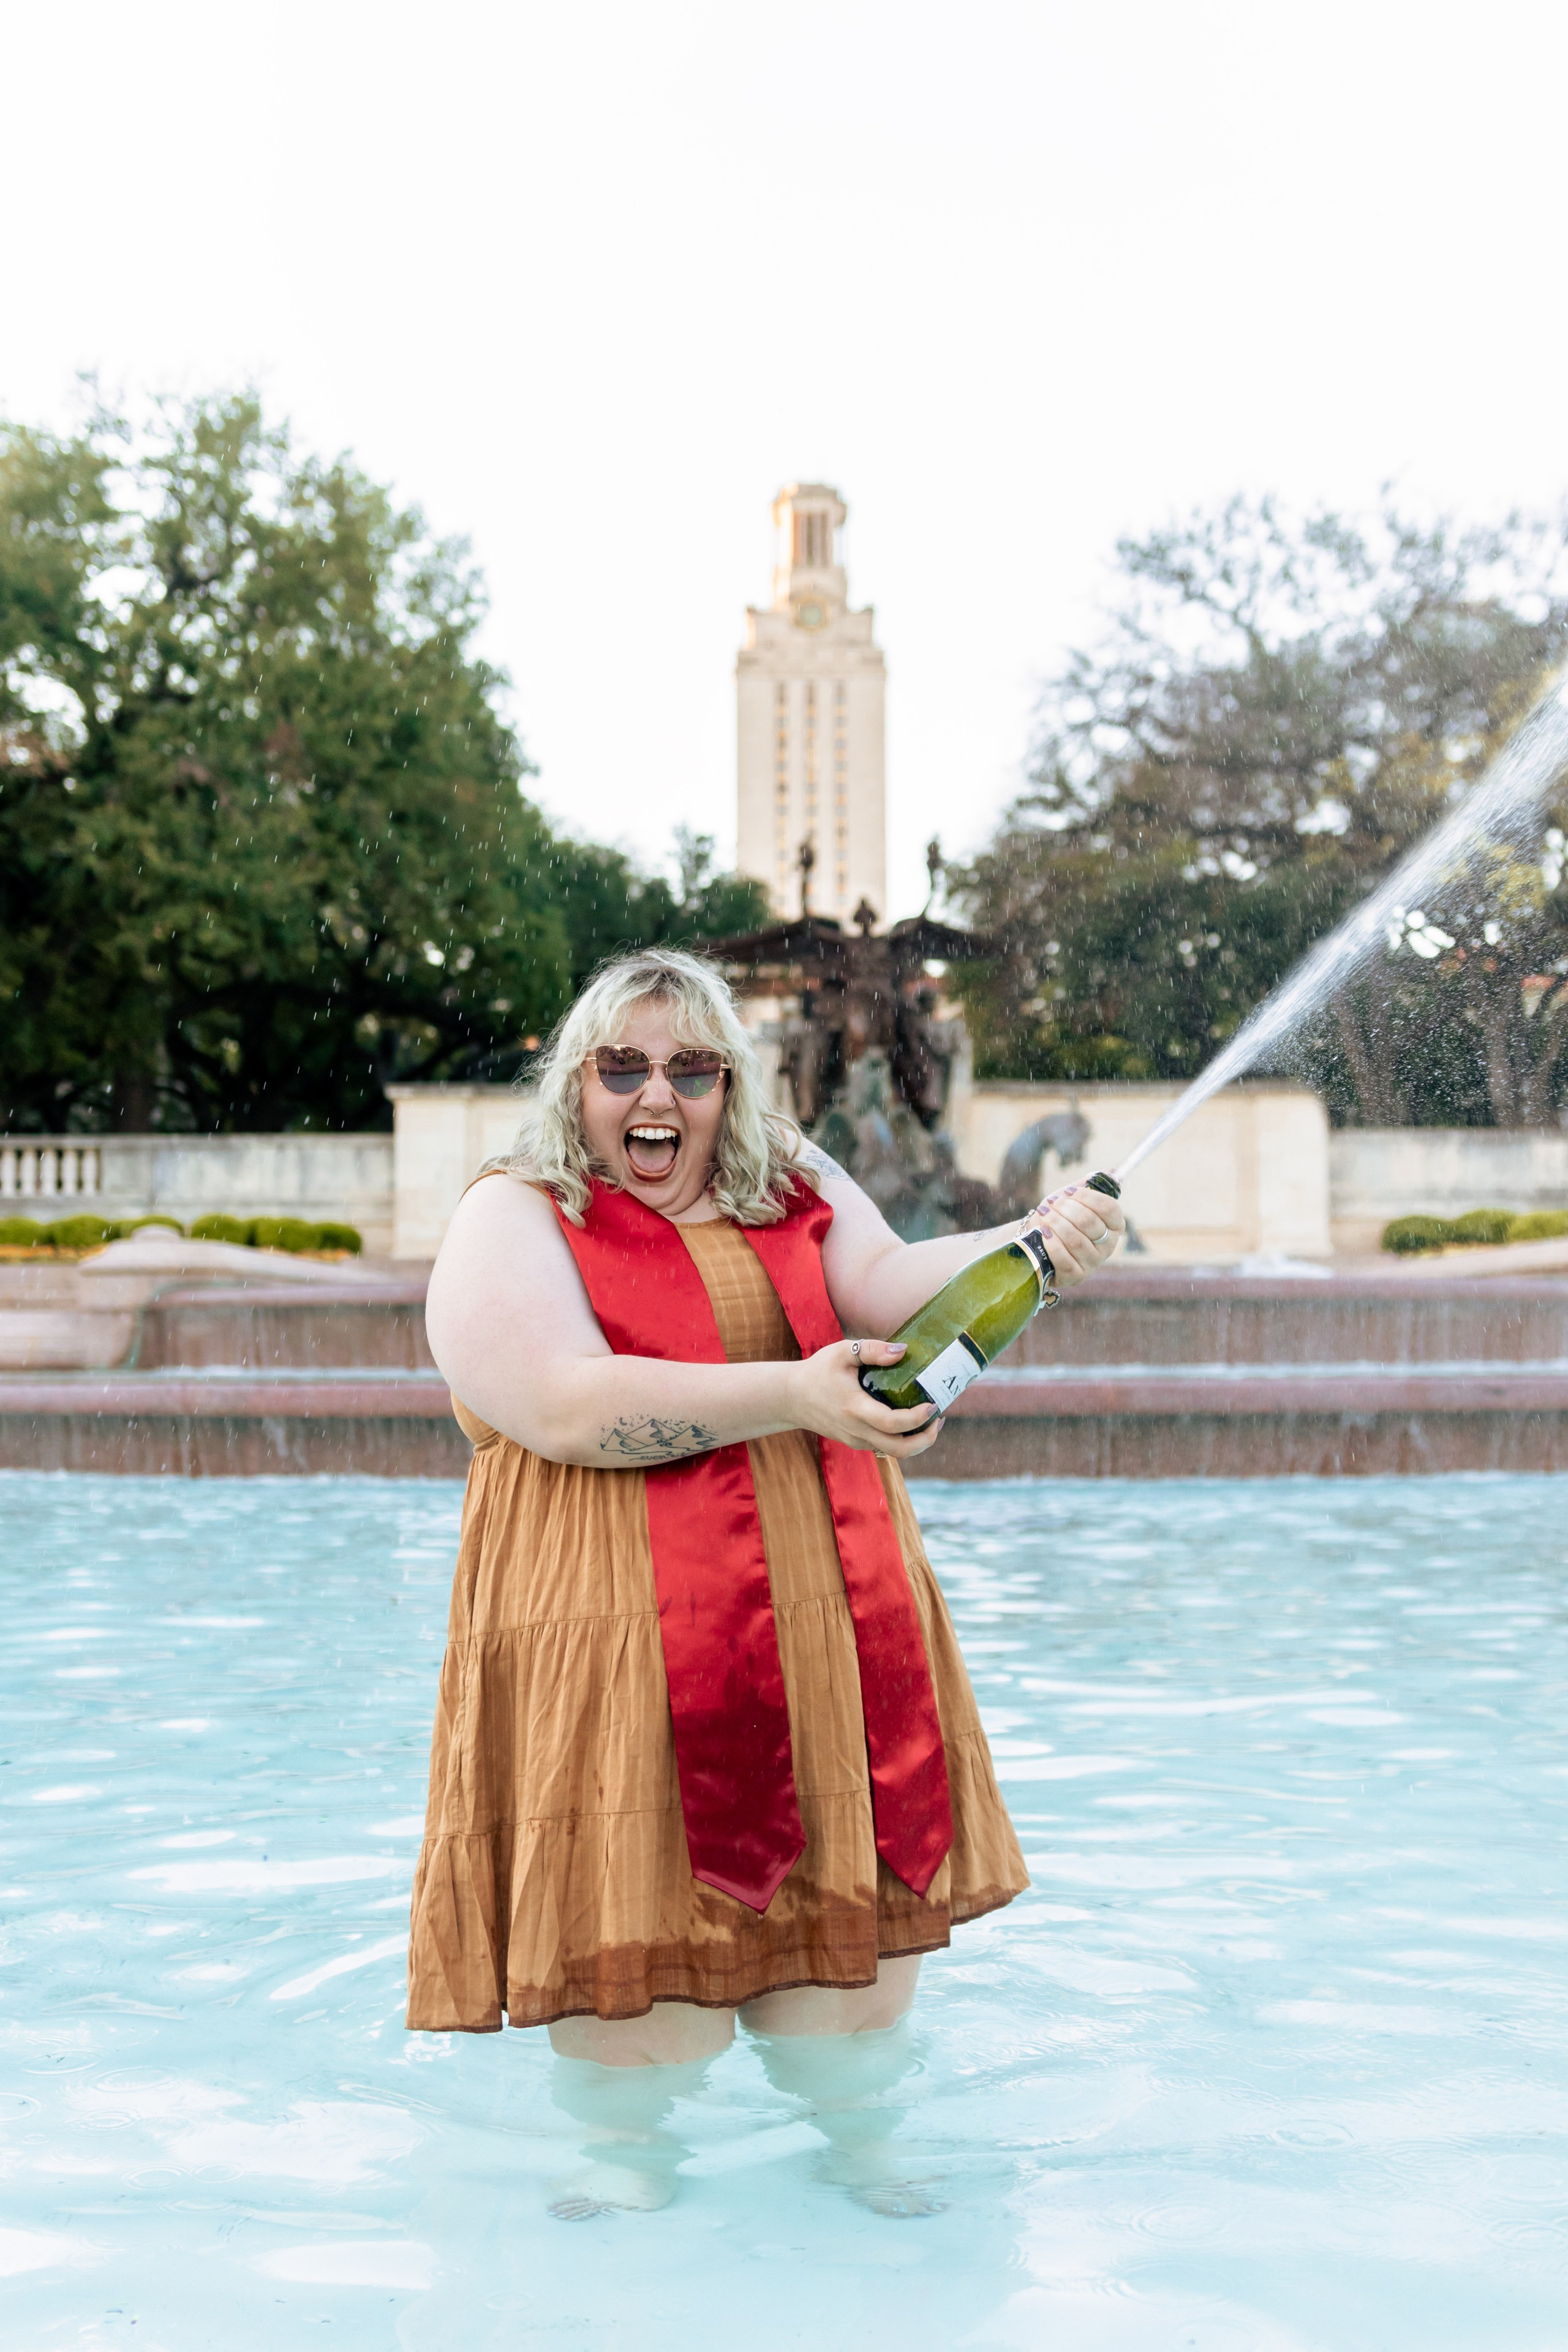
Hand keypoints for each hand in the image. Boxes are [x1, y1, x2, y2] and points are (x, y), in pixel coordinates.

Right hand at [788, 1340, 945, 1458]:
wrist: (790, 1398)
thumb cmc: (818, 1371)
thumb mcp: (842, 1352)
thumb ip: (872, 1349)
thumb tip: (903, 1350)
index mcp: (854, 1408)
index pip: (892, 1423)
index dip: (917, 1419)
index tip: (933, 1405)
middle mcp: (856, 1430)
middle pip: (899, 1449)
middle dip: (926, 1439)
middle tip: (939, 1419)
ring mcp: (855, 1440)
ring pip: (894, 1453)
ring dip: (917, 1441)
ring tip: (931, 1421)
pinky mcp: (855, 1442)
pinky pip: (884, 1448)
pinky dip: (902, 1439)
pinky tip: (911, 1422)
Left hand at [1023, 1183, 1125, 1286]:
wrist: (1037, 1239)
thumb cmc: (1059, 1217)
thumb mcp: (1073, 1198)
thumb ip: (1090, 1185)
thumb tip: (1112, 1172)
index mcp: (1114, 1225)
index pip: (1109, 1208)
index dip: (1087, 1197)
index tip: (1069, 1192)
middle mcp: (1109, 1245)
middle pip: (1089, 1222)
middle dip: (1065, 1209)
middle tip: (1051, 1204)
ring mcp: (1093, 1262)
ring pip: (1075, 1240)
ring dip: (1055, 1224)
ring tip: (1044, 1215)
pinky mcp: (1077, 1276)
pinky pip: (1064, 1258)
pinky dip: (1052, 1243)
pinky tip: (1044, 1232)